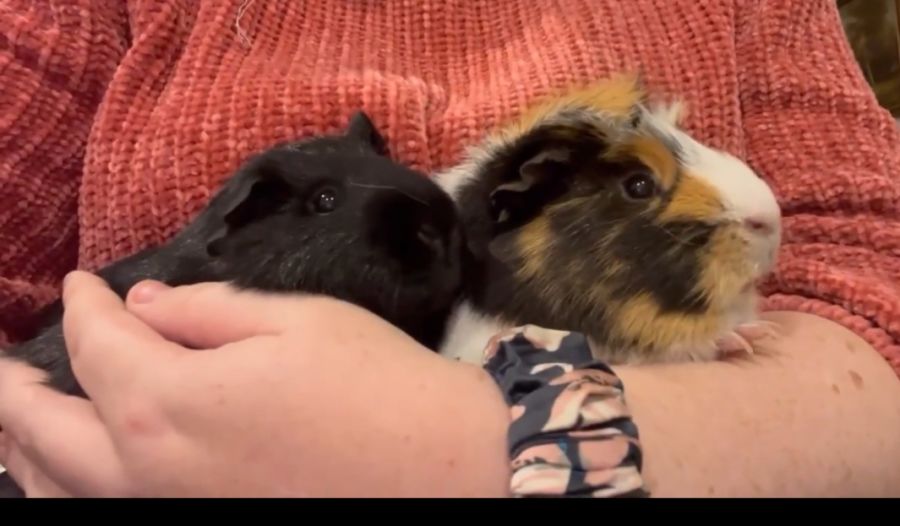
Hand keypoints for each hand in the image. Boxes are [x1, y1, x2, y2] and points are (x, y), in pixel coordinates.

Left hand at [0, 271, 511, 496]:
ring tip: (16, 418)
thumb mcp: (297, 322)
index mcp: (167, 402)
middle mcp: (143, 473)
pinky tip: (64, 477)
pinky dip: (63, 491)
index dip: (84, 304)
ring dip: (24, 447)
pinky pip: (95, 514)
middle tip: (6, 360)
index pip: (96, 343)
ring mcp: (162, 515)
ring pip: (54, 487)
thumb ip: (205, 312)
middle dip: (17, 386)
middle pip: (42, 426)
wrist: (444, 473)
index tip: (84, 282)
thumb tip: (145, 307)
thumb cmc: (378, 388)